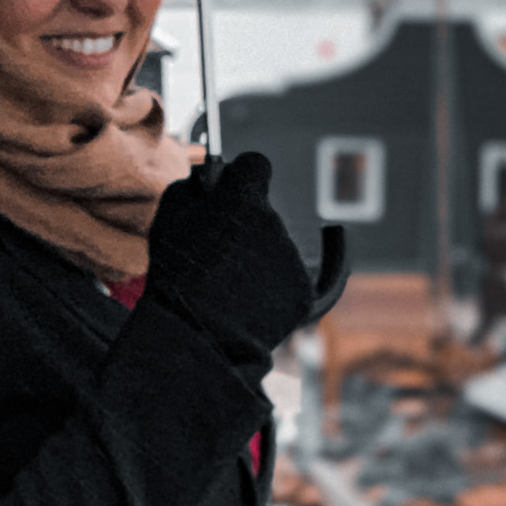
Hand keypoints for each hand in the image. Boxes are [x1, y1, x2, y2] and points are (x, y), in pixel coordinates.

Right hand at [146, 153, 346, 372]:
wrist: (195, 340)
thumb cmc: (176, 277)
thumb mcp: (168, 219)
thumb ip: (193, 189)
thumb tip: (212, 177)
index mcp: (242, 201)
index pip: (255, 165)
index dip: (243, 175)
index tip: (236, 185)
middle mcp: (274, 225)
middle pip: (264, 214)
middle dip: (245, 224)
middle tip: (219, 251)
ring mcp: (292, 261)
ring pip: (280, 247)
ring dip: (261, 256)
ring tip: (229, 285)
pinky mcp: (305, 294)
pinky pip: (319, 273)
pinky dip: (325, 259)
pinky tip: (337, 233)